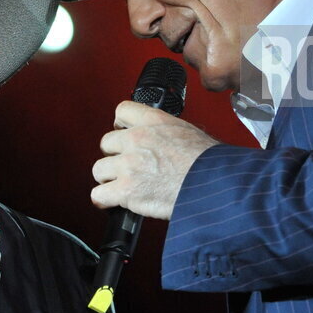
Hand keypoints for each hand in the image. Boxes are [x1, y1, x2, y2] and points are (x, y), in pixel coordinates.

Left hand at [91, 100, 219, 219]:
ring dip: (109, 179)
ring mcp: (129, 164)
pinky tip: (112, 202)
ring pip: (99, 169)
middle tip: (126, 167)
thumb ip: (166, 133)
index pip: (122, 111)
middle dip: (115, 156)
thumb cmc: (209, 163)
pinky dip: (104, 200)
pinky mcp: (126, 189)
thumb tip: (163, 141)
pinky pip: (99, 194)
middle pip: (106, 142)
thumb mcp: (188, 133)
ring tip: (121, 186)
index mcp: (154, 121)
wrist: (214, 184)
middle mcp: (137, 139)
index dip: (121, 125)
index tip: (122, 134)